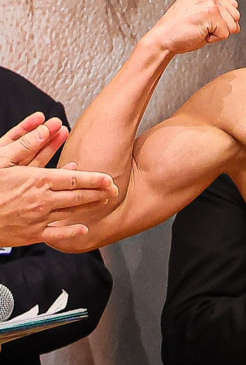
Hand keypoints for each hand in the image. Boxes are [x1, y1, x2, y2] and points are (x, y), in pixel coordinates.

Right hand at [0, 113, 117, 245]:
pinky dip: (72, 233)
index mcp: (37, 181)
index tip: (109, 179)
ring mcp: (38, 219)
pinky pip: (56, 235)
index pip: (75, 179)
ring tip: (103, 202)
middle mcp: (42, 201)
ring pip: (72, 213)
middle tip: (115, 190)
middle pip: (79, 197)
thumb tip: (45, 129)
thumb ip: (25, 144)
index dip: (95, 179)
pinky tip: (84, 229)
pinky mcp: (30, 235)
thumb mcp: (1, 159)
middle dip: (99, 193)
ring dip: (90, 208)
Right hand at [146, 0, 240, 54]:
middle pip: (236, 15)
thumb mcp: (200, 12)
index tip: (199, 19)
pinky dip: (213, 39)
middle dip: (221, 26)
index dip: (218, 20)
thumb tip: (238, 26)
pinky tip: (198, 32)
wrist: (162, 39)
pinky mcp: (211, 12)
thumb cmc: (181, 29)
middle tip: (199, 25)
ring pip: (233, 25)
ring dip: (218, 33)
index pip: (232, 6)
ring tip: (199, 28)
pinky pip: (225, 34)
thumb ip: (220, 11)